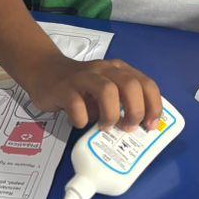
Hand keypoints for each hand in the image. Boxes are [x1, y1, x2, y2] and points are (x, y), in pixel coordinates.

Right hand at [21, 52, 163, 130]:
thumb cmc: (80, 87)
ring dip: (111, 114)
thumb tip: (137, 127)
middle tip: (127, 127)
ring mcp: (83, 78)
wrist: (44, 71)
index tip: (150, 126)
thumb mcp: (105, 88)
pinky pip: (77, 106)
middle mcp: (104, 70)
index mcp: (119, 70)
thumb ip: (121, 101)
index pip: (146, 84)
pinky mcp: (64, 89)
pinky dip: (82, 120)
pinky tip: (79, 122)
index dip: (154, 106)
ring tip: (105, 126)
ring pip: (107, 91)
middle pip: (130, 86)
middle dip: (135, 111)